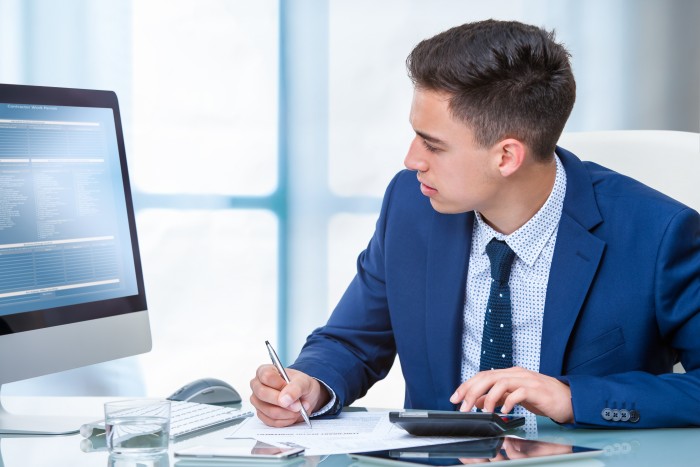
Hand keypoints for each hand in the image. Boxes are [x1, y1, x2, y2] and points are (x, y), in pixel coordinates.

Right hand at [249, 364, 329, 426]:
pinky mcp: (262, 415)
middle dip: (283, 402)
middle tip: (298, 405)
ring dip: (287, 413)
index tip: (290, 389)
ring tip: (298, 409)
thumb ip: (295, 388)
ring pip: (269, 411)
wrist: (304, 397)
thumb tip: (284, 399)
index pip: (266, 376)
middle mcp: (257, 385)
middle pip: (263, 394)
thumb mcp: (303, 382)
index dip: (279, 384)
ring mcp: (258, 401)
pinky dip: (286, 420)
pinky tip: (293, 415)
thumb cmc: (300, 385)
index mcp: (264, 371)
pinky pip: (272, 421)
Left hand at [449, 367, 573, 423]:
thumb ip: (498, 396)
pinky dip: (510, 401)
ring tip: (482, 410)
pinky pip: (520, 393)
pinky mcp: (537, 390)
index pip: (482, 376)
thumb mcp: (515, 396)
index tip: (455, 398)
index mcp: (509, 374)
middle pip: (488, 377)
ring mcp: (527, 380)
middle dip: (472, 391)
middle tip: (462, 406)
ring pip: (501, 382)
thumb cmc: (542, 398)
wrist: (568, 399)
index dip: (467, 386)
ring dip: (488, 397)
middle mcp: (516, 373)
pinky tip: (504, 410)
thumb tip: (479, 400)